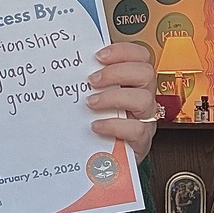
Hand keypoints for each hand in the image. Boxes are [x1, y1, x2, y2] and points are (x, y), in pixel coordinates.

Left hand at [85, 42, 157, 163]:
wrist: (106, 161)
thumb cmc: (100, 122)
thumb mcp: (97, 97)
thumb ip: (91, 81)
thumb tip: (67, 63)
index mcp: (133, 82)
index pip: (140, 56)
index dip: (122, 51)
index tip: (98, 55)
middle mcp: (143, 97)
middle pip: (146, 73)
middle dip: (117, 72)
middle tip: (92, 81)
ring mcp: (145, 119)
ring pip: (144, 100)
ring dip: (114, 97)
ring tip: (91, 103)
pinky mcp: (141, 141)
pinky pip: (136, 130)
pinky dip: (114, 125)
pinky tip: (96, 125)